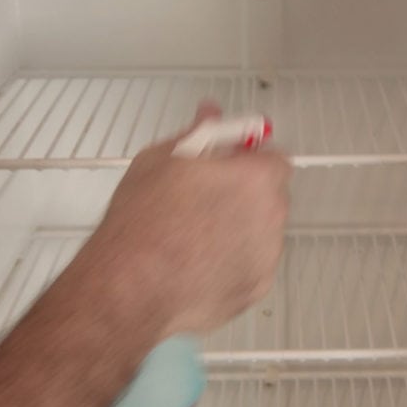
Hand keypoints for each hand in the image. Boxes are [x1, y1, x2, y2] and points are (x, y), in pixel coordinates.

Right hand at [74, 103, 291, 339]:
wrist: (133, 286)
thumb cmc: (144, 220)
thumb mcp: (161, 158)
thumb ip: (198, 134)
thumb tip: (210, 115)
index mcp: (256, 178)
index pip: (274, 159)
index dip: (249, 161)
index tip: (226, 166)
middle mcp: (271, 218)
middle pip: (270, 197)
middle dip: (245, 195)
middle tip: (203, 200)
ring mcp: (266, 259)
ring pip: (260, 235)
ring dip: (239, 231)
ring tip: (194, 237)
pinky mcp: (254, 291)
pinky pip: (249, 268)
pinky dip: (231, 265)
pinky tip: (197, 264)